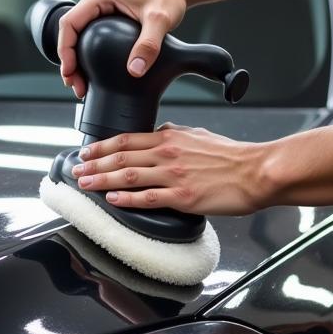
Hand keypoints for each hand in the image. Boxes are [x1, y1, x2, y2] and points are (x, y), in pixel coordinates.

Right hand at [57, 0, 189, 98]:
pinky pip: (89, 35)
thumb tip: (134, 71)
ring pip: (78, 35)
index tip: (70, 73)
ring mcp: (101, 7)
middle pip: (70, 32)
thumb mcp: (160, 20)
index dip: (65, 51)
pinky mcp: (108, 14)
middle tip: (76, 86)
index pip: (69, 24)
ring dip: (76, 60)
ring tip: (81, 84)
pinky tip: (93, 71)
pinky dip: (87, 54)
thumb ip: (148, 45)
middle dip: (69, 61)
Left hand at [70, 123, 271, 214]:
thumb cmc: (233, 157)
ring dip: (101, 180)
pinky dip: (125, 198)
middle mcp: (167, 153)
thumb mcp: (199, 135)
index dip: (101, 147)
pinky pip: (147, 198)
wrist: (257, 171)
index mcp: (170, 137)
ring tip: (84, 184)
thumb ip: (176, 135)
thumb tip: (159, 133)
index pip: (126, 139)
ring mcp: (174, 175)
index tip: (86, 153)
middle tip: (75, 170)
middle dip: (93, 164)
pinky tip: (111, 199)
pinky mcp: (183, 197)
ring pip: (127, 176)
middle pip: (120, 157)